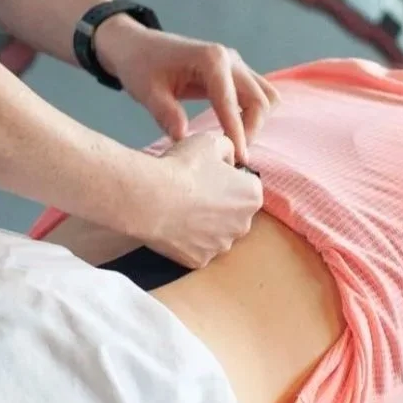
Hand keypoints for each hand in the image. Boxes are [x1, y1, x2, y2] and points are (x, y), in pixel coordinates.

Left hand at [95, 18, 279, 162]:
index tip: (238, 159)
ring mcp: (235, 65)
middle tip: (231, 155)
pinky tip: (231, 132)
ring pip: (265, 97)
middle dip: (251, 130)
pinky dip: (252, 115)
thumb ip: (165, 113)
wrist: (137, 47)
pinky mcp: (234, 73)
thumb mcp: (147, 91)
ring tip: (232, 144)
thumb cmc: (140, 66)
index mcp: (211, 59)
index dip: (237, 133)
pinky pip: (256, 95)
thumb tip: (183, 139)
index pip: (232, 102)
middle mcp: (230, 59)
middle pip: (261, 100)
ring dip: (256, 122)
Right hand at [136, 130, 263, 267]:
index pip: (247, 186)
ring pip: (215, 233)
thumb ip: (229, 148)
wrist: (151, 198)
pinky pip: (196, 248)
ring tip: (181, 207)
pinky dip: (187, 240)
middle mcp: (242, 225)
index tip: (209, 174)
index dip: (228, 178)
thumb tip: (229, 160)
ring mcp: (220, 246)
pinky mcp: (199, 261)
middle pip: (234, 213)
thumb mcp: (211, 141)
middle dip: (220, 204)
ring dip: (204, 223)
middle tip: (194, 191)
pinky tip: (174, 225)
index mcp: (252, 196)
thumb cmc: (183, 168)